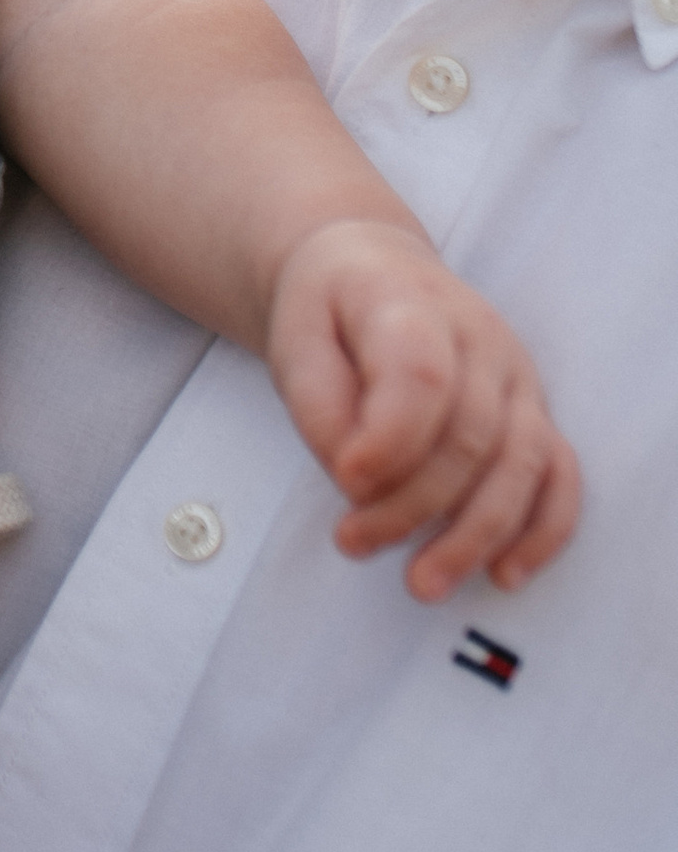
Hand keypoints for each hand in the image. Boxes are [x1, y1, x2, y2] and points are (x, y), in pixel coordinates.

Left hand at [266, 221, 580, 601]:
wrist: (368, 267)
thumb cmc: (327, 312)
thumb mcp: (293, 338)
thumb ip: (316, 402)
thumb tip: (353, 475)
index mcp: (413, 304)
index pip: (422, 374)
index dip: (391, 438)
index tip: (346, 482)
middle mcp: (480, 339)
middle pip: (469, 434)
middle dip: (411, 504)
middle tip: (351, 542)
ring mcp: (516, 377)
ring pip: (520, 463)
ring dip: (474, 533)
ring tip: (422, 584)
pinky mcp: (532, 412)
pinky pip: (558, 474)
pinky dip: (542, 529)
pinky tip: (505, 573)